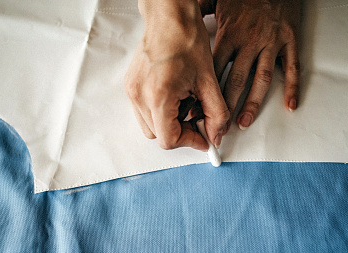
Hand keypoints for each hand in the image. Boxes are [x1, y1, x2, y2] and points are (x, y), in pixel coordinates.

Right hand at [125, 0, 229, 150]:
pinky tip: (175, 94)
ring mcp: (132, 91)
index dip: (190, 142)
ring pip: (150, 126)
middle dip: (181, 131)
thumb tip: (216, 135)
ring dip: (170, 122)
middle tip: (198, 116)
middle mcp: (139, 96)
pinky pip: (144, 112)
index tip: (204, 137)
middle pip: (159, 135)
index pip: (169, 139)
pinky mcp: (131, 86)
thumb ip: (216, 114)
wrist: (169, 17)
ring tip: (186, 101)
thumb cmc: (186, 39)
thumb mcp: (209, 81)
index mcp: (158, 95)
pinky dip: (161, 111)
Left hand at [201, 0, 300, 129]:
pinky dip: (293, 87)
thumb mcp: (217, 0)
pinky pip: (293, 67)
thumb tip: (181, 21)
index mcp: (230, 33)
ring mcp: (271, 42)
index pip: (215, 69)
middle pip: (236, 79)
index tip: (200, 107)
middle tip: (220, 124)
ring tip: (244, 120)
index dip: (207, 90)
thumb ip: (200, 15)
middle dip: (228, 104)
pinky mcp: (289, 40)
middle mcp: (250, 41)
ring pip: (262, 78)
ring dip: (253, 102)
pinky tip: (290, 105)